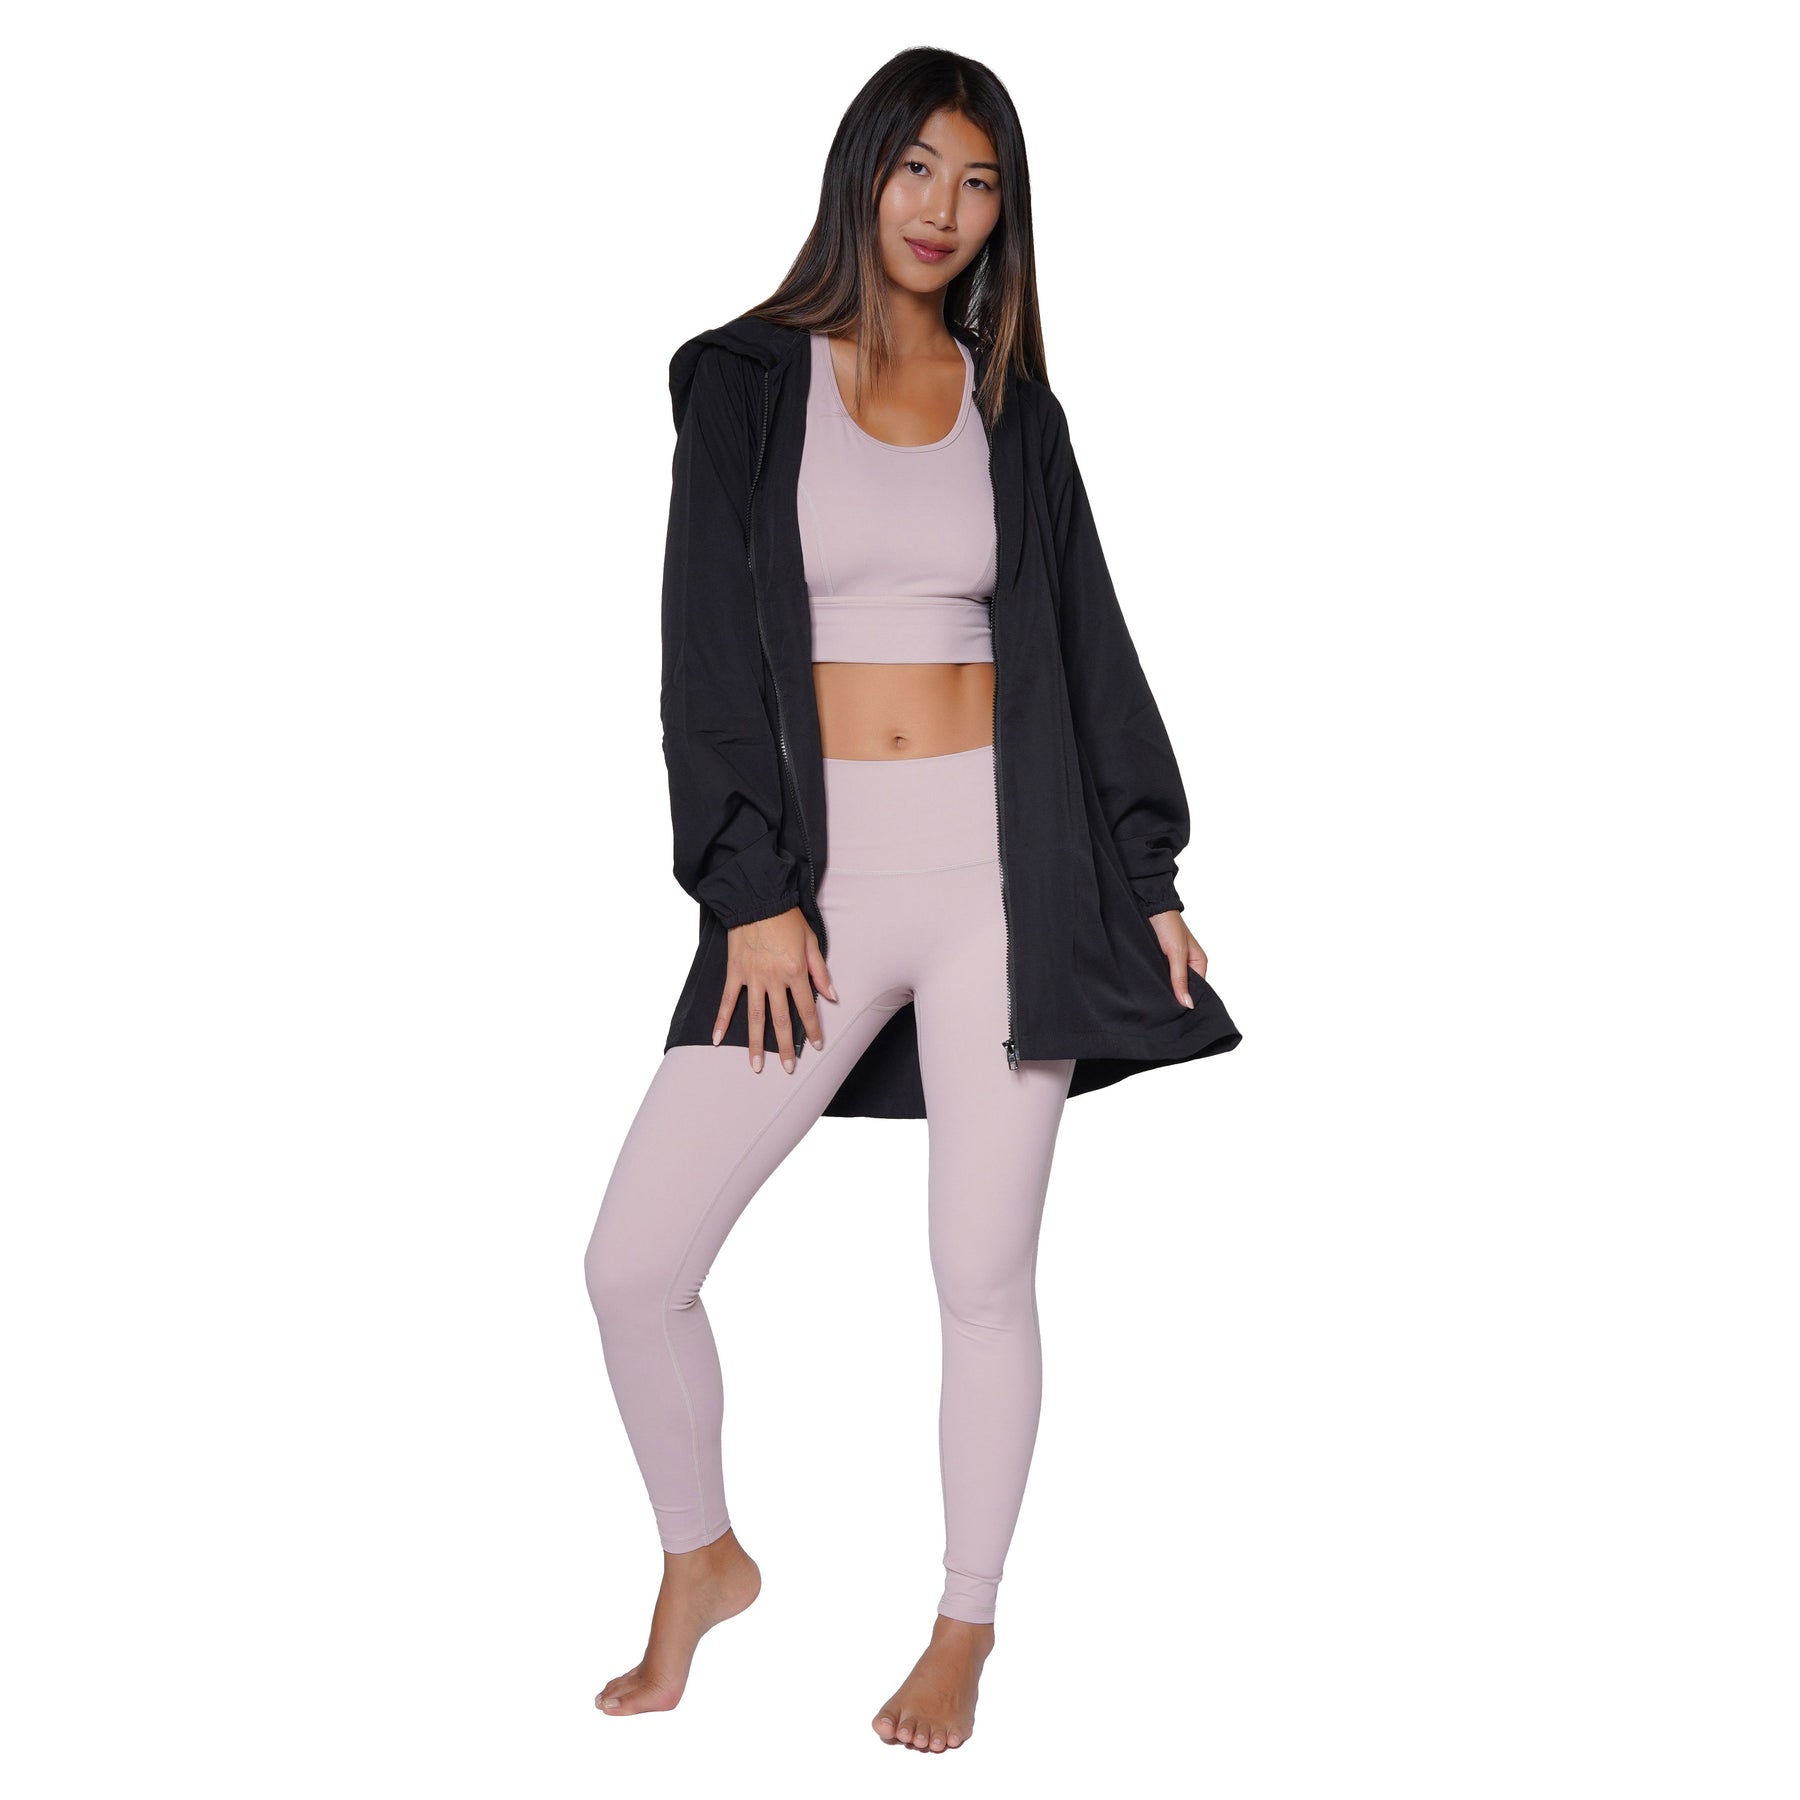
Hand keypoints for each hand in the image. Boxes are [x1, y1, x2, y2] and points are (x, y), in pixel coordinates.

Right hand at [714, 908, 837, 1072]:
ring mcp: (752, 977)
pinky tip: (716, 1039)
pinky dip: (721, 1019)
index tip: (816, 1046)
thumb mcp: (811, 941)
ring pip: (754, 1017)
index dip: (813, 1029)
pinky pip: (727, 1000)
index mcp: (796, 971)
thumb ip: (820, 971)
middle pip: (781, 1020)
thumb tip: (831, 996)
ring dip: (755, 1043)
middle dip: (785, 1047)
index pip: (807, 1007)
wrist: (757, 898)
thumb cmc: (787, 917)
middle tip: (787, 1068)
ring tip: (756, 1066)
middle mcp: (774, 979)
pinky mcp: (735, 972)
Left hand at [1147, 910, 1205, 1009]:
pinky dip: (1155, 980)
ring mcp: (1172, 963)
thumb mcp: (1176, 953)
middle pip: (1182, 988)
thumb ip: (1180, 978)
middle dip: (1174, 996)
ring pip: (1170, 983)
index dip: (1186, 1000)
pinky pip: (1160, 975)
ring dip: (1163, 988)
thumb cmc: (1168, 924)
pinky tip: (1149, 986)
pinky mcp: (1159, 960)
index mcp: (1199, 963)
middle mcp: (1187, 964)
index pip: (1196, 990)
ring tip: (1154, 1000)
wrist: (1149, 906)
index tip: (1176, 1013)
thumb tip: (1188, 1004)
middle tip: (1162, 1009)